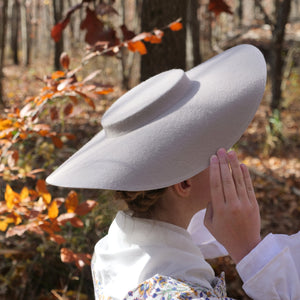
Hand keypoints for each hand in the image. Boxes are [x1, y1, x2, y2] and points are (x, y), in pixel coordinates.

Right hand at [204, 148, 260, 263]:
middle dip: (223, 163)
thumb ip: (209, 207)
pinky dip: (245, 175)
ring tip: (230, 152)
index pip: (216, 184)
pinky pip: (249, 186)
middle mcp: (232, 205)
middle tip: (220, 150)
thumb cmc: (224, 234)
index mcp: (220, 209)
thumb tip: (214, 193)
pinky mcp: (254, 204)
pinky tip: (241, 165)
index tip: (212, 158)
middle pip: (227, 179)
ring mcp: (245, 204)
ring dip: (234, 165)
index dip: (214, 170)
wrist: (246, 246)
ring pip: (238, 180)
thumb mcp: (209, 224)